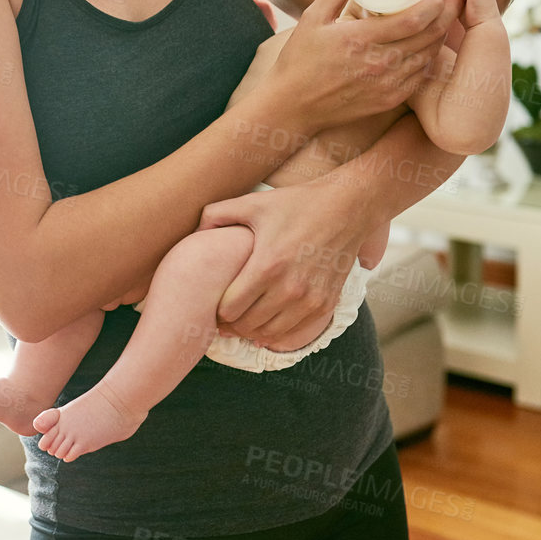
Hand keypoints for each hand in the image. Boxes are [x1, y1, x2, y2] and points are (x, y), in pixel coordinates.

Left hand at [197, 180, 374, 350]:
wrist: (347, 207)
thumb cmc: (296, 203)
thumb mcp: (252, 203)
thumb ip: (216, 215)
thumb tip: (193, 234)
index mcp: (267, 265)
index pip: (230, 309)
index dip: (217, 311)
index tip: (213, 306)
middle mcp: (290, 288)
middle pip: (247, 325)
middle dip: (231, 324)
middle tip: (223, 319)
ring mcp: (310, 299)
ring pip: (270, 334)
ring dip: (253, 332)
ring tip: (244, 321)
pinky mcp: (326, 303)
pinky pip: (295, 335)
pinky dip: (278, 336)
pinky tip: (267, 326)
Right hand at [257, 0, 460, 133]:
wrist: (293, 106)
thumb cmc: (300, 60)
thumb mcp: (312, 18)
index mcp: (359, 39)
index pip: (413, 19)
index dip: (434, 2)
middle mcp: (378, 64)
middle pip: (429, 36)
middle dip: (447, 12)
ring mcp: (387, 85)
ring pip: (429, 55)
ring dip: (442, 33)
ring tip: (445, 16)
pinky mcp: (389, 99)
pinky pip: (420, 74)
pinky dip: (429, 56)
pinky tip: (430, 43)